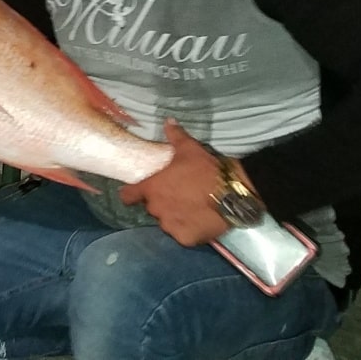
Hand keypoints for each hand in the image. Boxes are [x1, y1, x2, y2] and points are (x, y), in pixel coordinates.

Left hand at [118, 119, 233, 246]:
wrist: (232, 193)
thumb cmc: (205, 170)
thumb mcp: (189, 149)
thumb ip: (175, 136)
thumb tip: (167, 120)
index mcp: (152, 188)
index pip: (128, 195)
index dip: (131, 194)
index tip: (135, 194)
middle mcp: (156, 209)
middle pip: (153, 208)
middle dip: (162, 202)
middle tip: (179, 196)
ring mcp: (170, 226)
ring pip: (167, 222)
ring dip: (174, 217)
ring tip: (191, 209)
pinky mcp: (185, 239)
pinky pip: (182, 235)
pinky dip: (189, 230)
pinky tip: (200, 221)